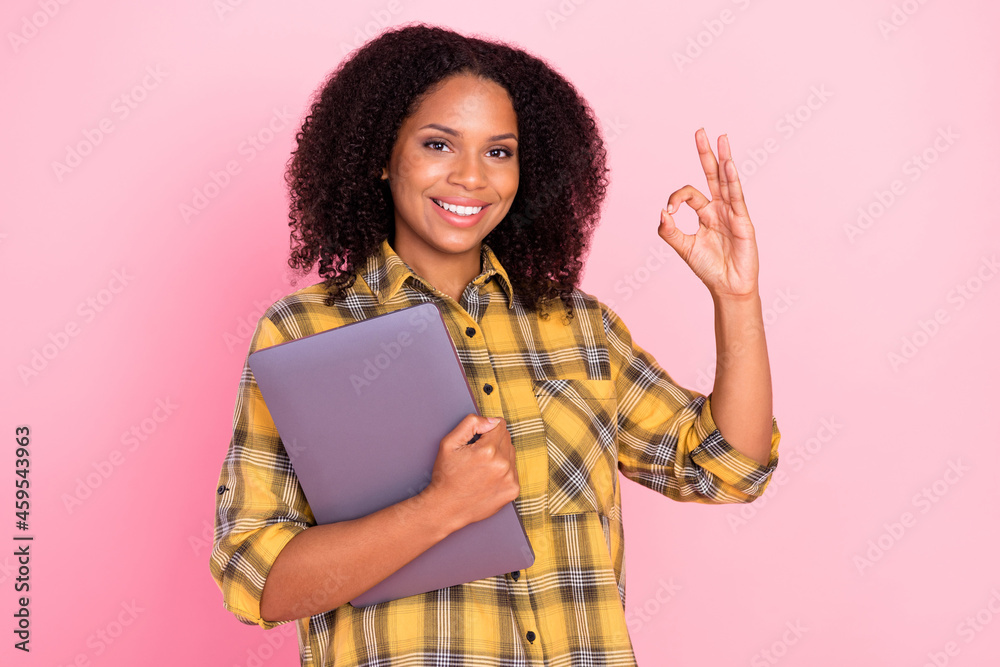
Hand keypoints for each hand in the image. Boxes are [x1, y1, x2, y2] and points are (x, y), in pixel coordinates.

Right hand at [422, 414, 519, 530]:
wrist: (447, 507)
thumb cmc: (446, 476)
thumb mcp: (449, 443)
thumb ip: (471, 424)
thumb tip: (492, 420)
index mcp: (488, 450)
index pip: (499, 425)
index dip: (486, 430)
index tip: (477, 440)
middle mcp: (502, 464)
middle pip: (506, 438)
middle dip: (493, 442)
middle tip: (476, 456)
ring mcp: (510, 479)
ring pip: (511, 454)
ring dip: (499, 456)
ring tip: (481, 469)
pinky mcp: (513, 491)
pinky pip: (513, 470)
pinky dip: (503, 472)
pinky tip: (488, 479)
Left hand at [658, 128, 759, 299]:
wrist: (728, 287)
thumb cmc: (709, 268)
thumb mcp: (684, 248)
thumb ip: (670, 231)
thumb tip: (661, 212)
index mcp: (705, 213)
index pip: (690, 193)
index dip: (677, 197)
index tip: (669, 209)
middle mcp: (720, 208)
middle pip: (712, 175)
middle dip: (706, 154)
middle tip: (701, 132)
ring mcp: (733, 213)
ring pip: (727, 181)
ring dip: (723, 159)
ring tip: (721, 138)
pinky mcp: (743, 221)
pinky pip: (737, 197)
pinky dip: (733, 181)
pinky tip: (729, 165)